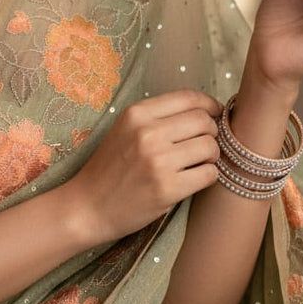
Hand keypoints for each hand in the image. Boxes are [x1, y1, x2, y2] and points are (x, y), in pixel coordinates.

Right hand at [65, 89, 220, 246]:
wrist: (88, 206)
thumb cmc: (110, 168)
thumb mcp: (125, 130)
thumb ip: (158, 117)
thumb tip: (205, 110)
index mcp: (137, 113)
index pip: (190, 98)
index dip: (210, 104)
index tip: (215, 114)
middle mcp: (148, 133)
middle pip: (204, 121)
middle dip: (211, 132)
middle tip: (203, 144)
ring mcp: (158, 161)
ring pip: (211, 147)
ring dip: (210, 156)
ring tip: (196, 163)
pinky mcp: (168, 188)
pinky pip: (209, 174)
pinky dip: (207, 176)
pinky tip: (193, 179)